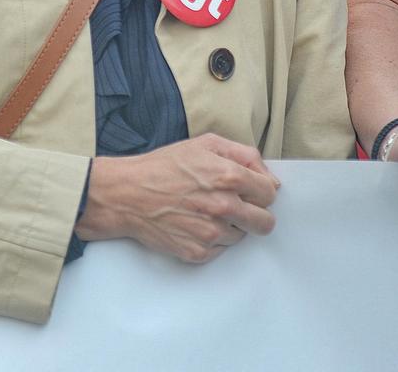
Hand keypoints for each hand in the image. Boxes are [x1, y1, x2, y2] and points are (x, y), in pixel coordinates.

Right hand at [76, 133, 278, 263]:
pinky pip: (222, 250)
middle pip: (266, 222)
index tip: (251, 190)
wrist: (127, 194)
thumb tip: (269, 177)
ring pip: (243, 236)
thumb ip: (244, 155)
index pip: (270, 193)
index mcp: (229, 176)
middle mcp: (224, 207)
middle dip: (255, 213)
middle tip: (236, 204)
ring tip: (206, 210)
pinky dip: (213, 239)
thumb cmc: (164, 166)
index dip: (261, 190)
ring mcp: (212, 233)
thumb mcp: (205, 144)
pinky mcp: (199, 253)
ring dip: (231, 225)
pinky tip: (195, 223)